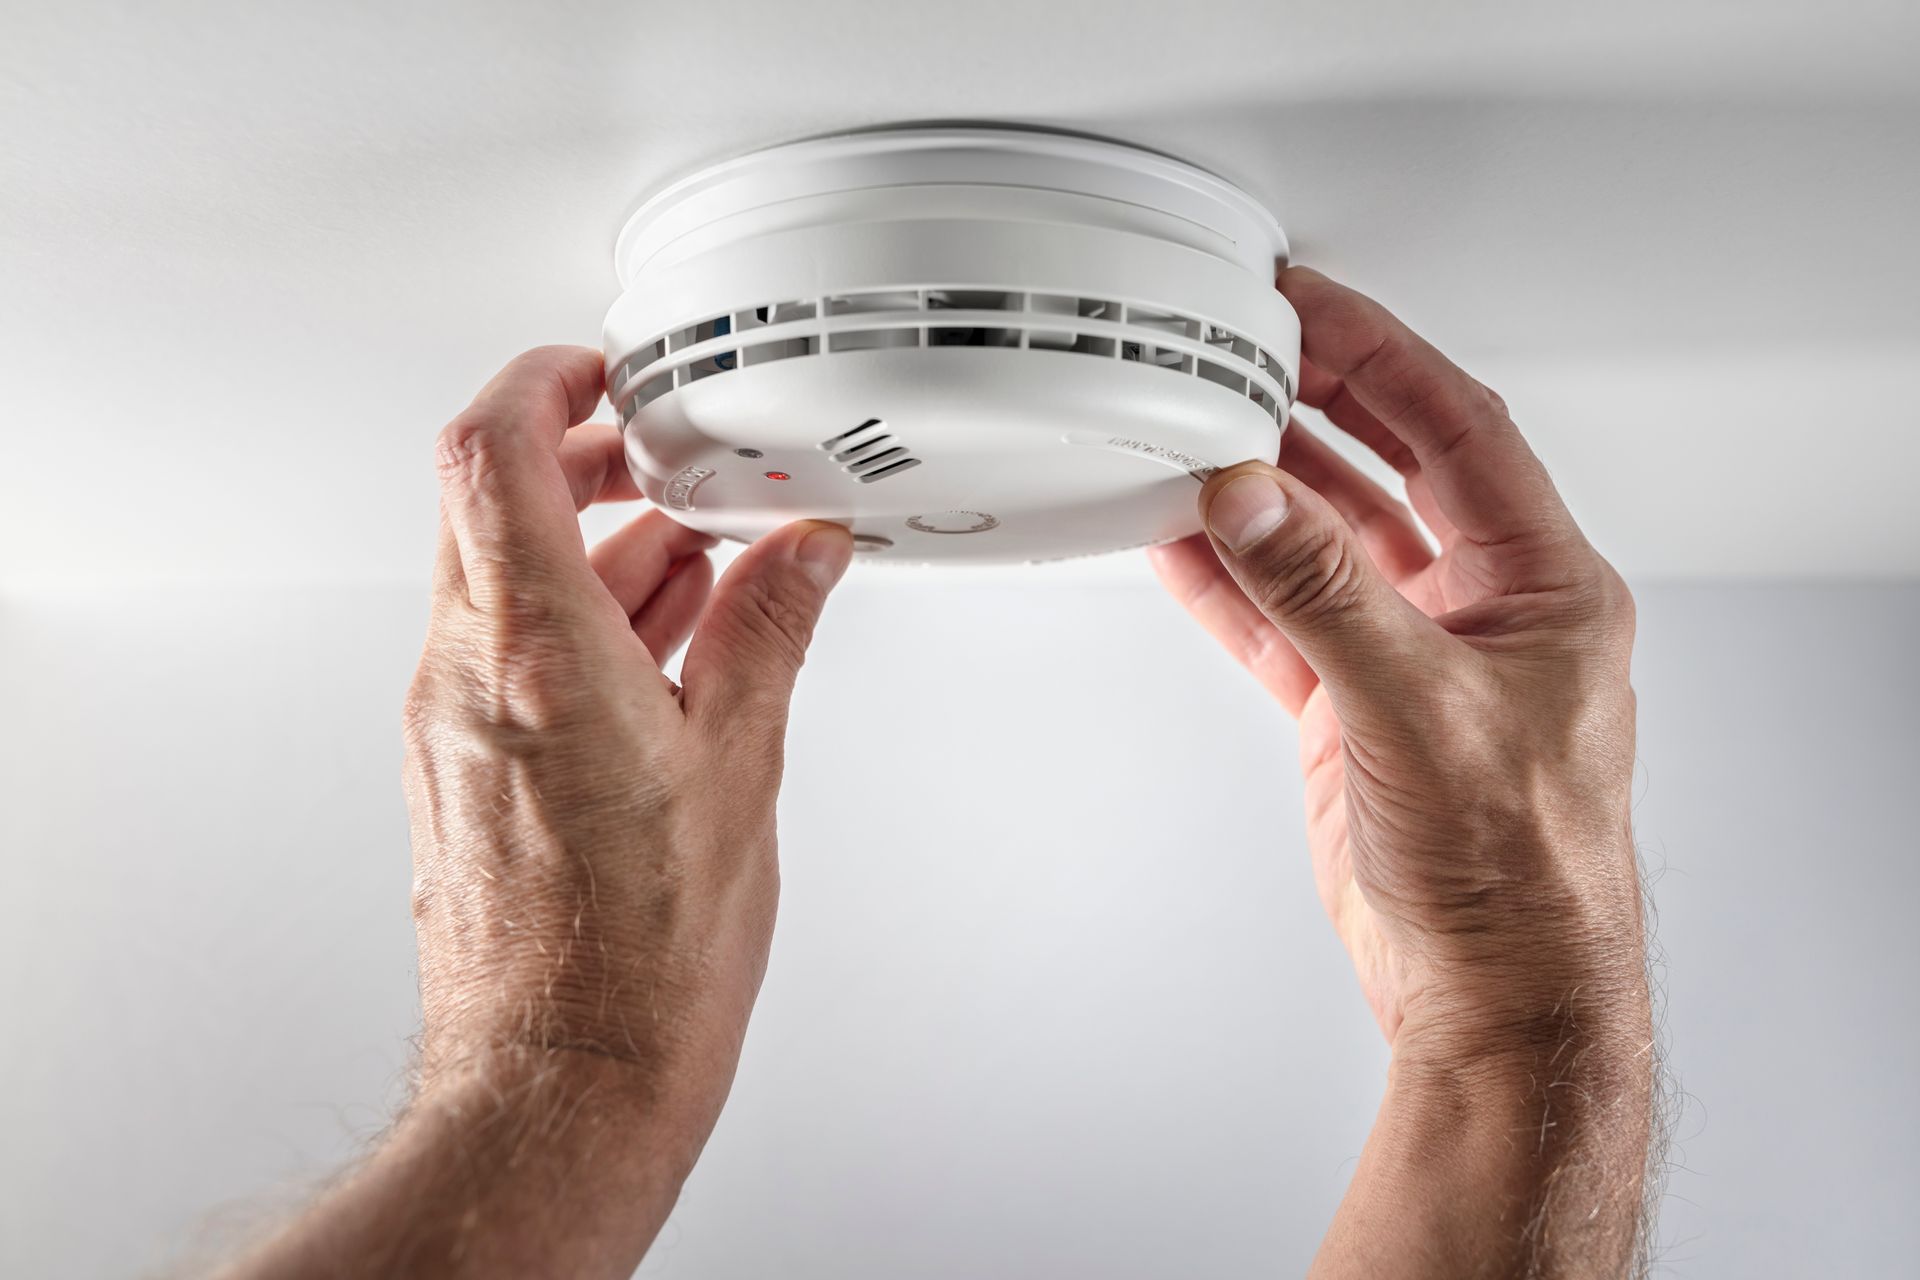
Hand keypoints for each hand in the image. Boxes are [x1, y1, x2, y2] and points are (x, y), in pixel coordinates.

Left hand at [226, 347, 851, 1278]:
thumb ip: (766, 637)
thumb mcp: (739, 770)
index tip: (602, 372)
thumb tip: (799, 556)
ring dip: (592, 549)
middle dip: (581, 463)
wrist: (561, 1085)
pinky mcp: (459, 772)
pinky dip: (576, 619)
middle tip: (664, 462)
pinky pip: (503, 650)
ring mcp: (450, 726)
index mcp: (538, 656)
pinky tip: (662, 650)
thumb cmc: (639, 965)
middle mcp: (468, 679)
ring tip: (698, 567)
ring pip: (501, 580)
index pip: (494, 452)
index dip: (543, 382)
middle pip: (489, 505)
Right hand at [1151, 268, 1652, 1274]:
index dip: (1380, 352)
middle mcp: (1483, 607)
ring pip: (1325, 541)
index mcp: (1542, 584)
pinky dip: (1231, 581)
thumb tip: (1252, 498)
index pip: (1458, 425)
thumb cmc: (1516, 869)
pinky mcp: (1355, 709)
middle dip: (1315, 402)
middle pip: (1389, 466)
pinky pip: (1283, 618)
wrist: (1489, 991)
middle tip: (1240, 348)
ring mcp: (1412, 656)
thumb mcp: (1420, 708)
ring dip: (1261, 491)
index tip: (1308, 304)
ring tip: (1191, 433)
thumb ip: (1326, 593)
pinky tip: (1181, 543)